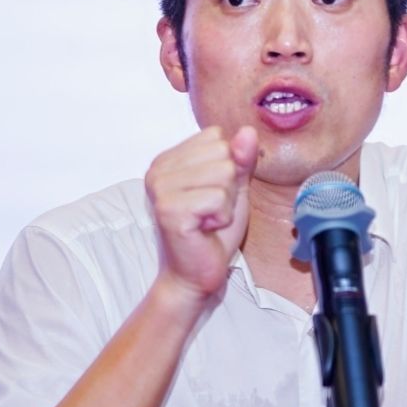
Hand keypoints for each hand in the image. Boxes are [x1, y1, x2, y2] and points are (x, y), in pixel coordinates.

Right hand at [144, 125, 257, 302]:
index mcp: (168, 159)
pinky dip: (221, 217)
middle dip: (228, 186)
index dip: (227, 167)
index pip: (216, 136)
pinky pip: (218, 197)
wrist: (196, 275)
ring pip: (223, 172)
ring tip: (207, 220)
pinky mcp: (169, 209)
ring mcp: (160, 188)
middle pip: (222, 152)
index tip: (211, 194)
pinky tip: (204, 229)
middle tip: (210, 211)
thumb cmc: (214, 232)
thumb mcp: (233, 188)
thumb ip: (241, 159)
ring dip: (225, 203)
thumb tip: (248, 131)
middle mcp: (158, 169)